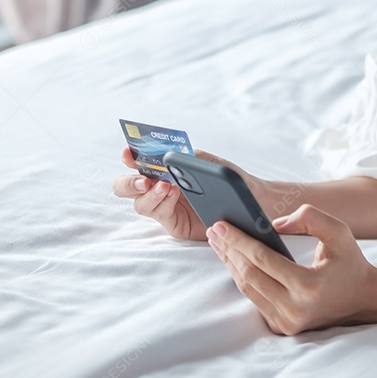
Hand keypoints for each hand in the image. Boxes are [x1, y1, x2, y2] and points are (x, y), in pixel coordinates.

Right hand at [112, 147, 259, 240]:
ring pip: (140, 203)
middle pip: (126, 187)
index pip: (138, 162)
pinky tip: (173, 194)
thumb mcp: (209, 162)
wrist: (249, 200)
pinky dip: (162, 203)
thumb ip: (188, 157)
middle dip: (129, 182)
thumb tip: (168, 155)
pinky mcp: (173, 223)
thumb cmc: (230, 178)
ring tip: (167, 187)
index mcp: (164, 169)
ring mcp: (163, 206)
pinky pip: (159, 214)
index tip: (128, 154)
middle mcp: (158, 187)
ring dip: (149, 194)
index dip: (129, 157)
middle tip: (143, 180)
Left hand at [207, 204, 376, 334]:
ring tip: (219, 244)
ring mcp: (288, 322)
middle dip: (229, 251)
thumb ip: (309, 217)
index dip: (239, 241)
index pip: (262, 259)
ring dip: (231, 265)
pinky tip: (234, 262)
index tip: (221, 225)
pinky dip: (243, 279)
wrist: (364, 299)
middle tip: (214, 230)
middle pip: (250, 275)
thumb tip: (274, 224)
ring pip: (248, 290)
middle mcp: (295, 309)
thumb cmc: (351, 262)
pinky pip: (255, 300)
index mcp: (308, 286)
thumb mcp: (339, 231)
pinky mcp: (284, 327)